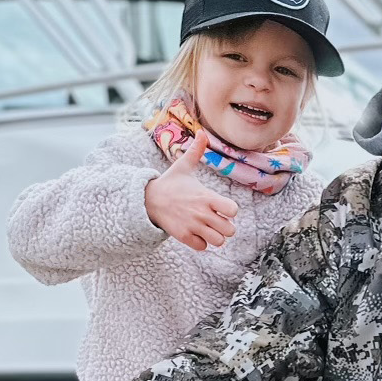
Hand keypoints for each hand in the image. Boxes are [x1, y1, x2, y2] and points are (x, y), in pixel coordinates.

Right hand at [144, 134, 238, 250]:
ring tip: (208, 229)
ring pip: (218, 241)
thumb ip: (196, 151)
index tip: (222, 208)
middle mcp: (202, 213)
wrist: (148, 199)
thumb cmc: (171, 184)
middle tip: (216, 221)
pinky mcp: (183, 237)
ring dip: (215, 236)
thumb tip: (202, 132)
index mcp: (206, 197)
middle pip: (230, 230)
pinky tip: (197, 234)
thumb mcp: (183, 167)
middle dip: (225, 226)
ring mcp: (193, 226)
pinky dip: (202, 243)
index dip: (231, 210)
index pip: (233, 210)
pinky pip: (203, 247)